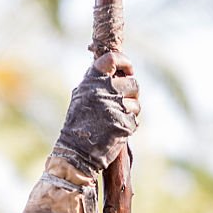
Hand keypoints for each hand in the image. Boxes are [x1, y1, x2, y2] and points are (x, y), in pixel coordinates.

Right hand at [54, 52, 139, 176]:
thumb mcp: (81, 96)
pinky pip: (135, 119)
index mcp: (92, 80)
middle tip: (125, 101)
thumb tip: (116, 71)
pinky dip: (129, 125)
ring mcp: (116, 108)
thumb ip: (96, 82)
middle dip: (132, 93)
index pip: (113, 59)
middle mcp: (105, 91)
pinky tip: (117, 129)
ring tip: (118, 118)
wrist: (76, 152)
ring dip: (131, 110)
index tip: (128, 70)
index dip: (125, 62)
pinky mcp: (124, 125)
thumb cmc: (78, 124)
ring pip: (136, 103)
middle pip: (133, 83)